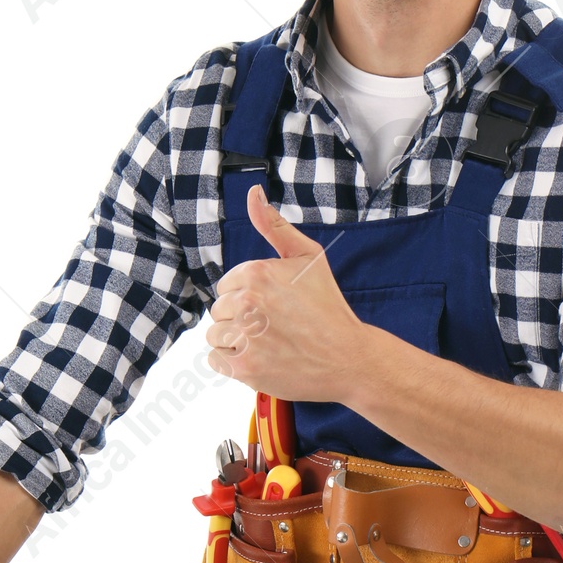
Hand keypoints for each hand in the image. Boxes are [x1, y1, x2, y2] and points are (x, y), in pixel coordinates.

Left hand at [204, 185, 368, 398]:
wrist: (348, 357)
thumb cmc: (328, 307)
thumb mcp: (308, 256)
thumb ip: (274, 226)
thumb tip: (253, 193)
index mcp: (256, 273)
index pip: (226, 286)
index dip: (247, 296)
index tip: (272, 306)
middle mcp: (246, 303)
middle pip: (218, 311)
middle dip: (239, 319)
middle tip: (272, 327)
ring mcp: (245, 337)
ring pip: (215, 336)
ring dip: (234, 342)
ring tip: (266, 343)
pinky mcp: (244, 368)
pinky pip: (216, 361)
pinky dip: (232, 363)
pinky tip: (259, 358)